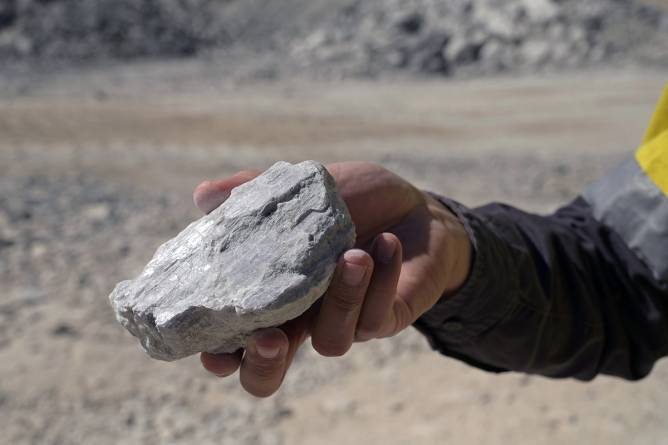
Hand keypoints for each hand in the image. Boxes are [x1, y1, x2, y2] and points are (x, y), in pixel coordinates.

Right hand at [194, 161, 470, 396]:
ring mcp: (344, 324)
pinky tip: (386, 242)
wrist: (414, 210)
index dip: (216, 352)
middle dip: (263, 364)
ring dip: (341, 299)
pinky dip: (381, 279)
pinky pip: (376, 317)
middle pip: (267, 373)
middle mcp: (302, 319)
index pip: (232, 337)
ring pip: (331, 342)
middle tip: (270, 338)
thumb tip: (203, 196)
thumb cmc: (351, 201)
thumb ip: (253, 192)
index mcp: (271, 295)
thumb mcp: (302, 189)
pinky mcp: (385, 320)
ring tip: (353, 254)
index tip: (209, 350)